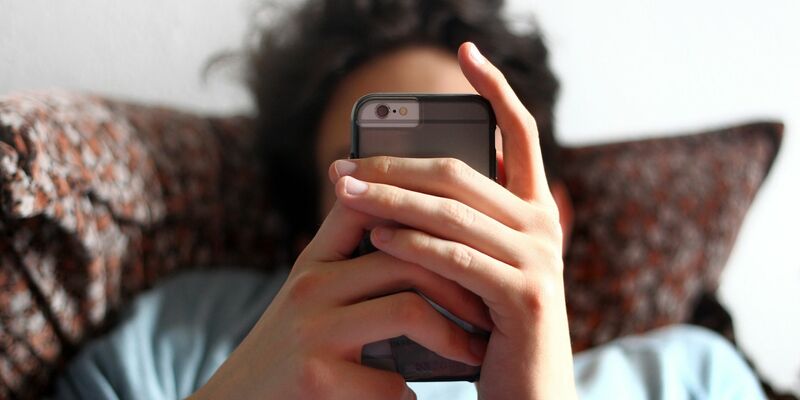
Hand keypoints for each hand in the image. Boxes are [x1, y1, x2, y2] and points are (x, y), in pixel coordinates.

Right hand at [190, 201, 492, 398]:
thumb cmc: (292, 349)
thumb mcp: (315, 294)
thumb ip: (355, 262)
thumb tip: (420, 233)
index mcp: (316, 259)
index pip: (374, 205)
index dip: (426, 209)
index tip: (471, 233)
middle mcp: (311, 284)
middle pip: (406, 254)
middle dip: (462, 282)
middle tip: (492, 305)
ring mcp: (310, 329)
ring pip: (408, 308)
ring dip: (453, 336)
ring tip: (473, 353)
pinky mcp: (313, 377)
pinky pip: (390, 378)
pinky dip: (412, 392)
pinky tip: (413, 397)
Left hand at [327, 42, 576, 398]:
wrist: (530, 395)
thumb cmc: (492, 328)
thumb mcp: (478, 266)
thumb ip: (456, 223)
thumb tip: (392, 183)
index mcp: (532, 210)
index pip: (520, 133)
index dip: (495, 88)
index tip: (465, 50)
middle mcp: (542, 225)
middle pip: (462, 172)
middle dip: (396, 164)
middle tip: (341, 165)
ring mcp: (538, 260)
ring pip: (452, 212)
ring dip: (390, 199)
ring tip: (341, 192)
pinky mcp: (524, 297)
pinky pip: (456, 259)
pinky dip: (413, 244)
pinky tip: (377, 236)